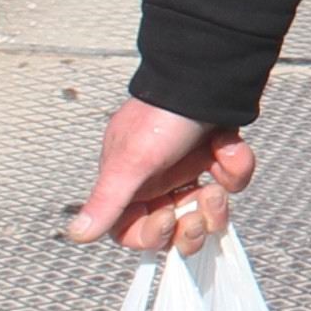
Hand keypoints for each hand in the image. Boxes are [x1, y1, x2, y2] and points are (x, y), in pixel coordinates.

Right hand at [67, 96, 255, 256]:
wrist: (207, 74)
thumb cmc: (162, 115)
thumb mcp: (131, 161)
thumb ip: (107, 201)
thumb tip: (76, 234)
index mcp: (127, 182)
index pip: (130, 229)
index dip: (149, 236)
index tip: (166, 219)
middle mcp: (157, 180)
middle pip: (173, 230)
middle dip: (190, 229)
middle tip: (197, 212)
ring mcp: (189, 169)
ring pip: (205, 212)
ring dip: (215, 206)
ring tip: (216, 185)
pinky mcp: (216, 158)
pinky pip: (230, 181)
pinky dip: (234, 168)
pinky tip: (225, 148)